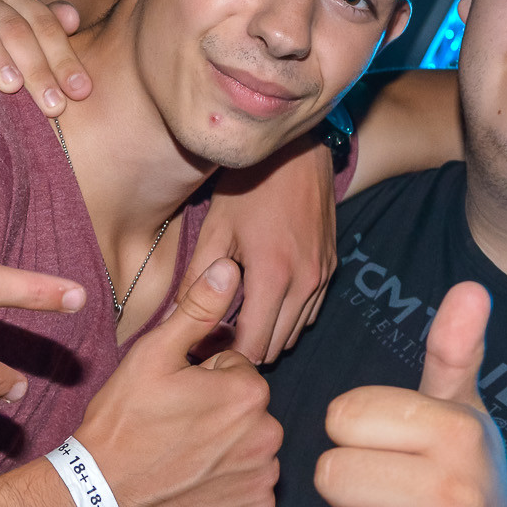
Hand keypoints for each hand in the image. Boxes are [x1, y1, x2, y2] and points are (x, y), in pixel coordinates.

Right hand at [75, 259, 282, 506]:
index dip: (202, 376)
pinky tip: (196, 482)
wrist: (101, 499)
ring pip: (251, 443)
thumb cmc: (123, 424)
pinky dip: (231, 483)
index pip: (236, 367)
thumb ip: (198, 309)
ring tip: (182, 453)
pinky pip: (253, 485)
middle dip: (219, 409)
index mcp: (248, 393)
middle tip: (175, 424)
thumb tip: (228, 267)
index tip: (174, 395)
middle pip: (247, 406)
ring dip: (227, 445)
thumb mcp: (154, 355)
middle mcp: (268, 436)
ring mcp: (263, 478)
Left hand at [191, 136, 337, 363]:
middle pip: (276, 346)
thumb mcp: (216, 228)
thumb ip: (197, 277)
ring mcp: (322, 275)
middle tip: (217, 338)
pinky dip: (287, 317)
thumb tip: (175, 316)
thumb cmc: (250, 185)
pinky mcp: (330, 266)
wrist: (298, 151)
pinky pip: (309, 311)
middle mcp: (305, 282)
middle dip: (247, 348)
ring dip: (268, 334)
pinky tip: (264, 301)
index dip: (227, 355)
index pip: (254, 345)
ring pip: (295, 332)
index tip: (206, 348)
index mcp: (274, 276)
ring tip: (238, 321)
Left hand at [317, 283, 506, 506]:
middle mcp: (462, 489)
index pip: (343, 415)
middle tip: (392, 504)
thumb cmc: (466, 488)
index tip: (391, 454)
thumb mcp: (463, 418)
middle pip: (331, 475)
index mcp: (459, 431)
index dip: (353, 437)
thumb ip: (453, 353)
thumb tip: (470, 287)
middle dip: (349, 493)